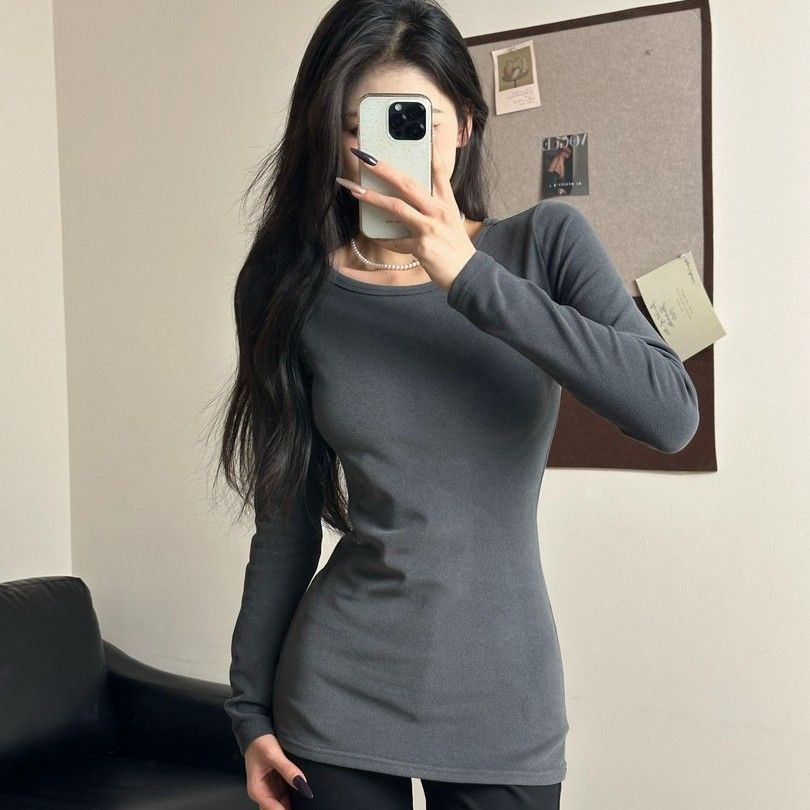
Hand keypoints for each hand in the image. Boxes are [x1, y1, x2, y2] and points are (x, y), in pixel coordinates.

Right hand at [244, 733, 313, 808]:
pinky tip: (301, 796)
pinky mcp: (274, 783)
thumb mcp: (273, 754)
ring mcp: (268, 789)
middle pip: (276, 809)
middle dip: (288, 808)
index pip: (273, 809)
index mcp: (257, 790)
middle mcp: (261, 792)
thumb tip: (302, 784)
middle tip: (305, 805)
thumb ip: (287, 769)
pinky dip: (291, 798)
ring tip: (304, 803)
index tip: (302, 807)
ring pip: (281, 804)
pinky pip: (283, 796)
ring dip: (290, 804)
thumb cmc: (259, 742)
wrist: (255, 732)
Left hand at [336, 137, 476, 290]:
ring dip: (373, 197)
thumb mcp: (450, 223)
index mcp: (447, 203)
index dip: (431, 151)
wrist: (469, 275)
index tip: (422, 133)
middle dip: (384, 169)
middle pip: (408, 183)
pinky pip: (396, 241)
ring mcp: (430, 228)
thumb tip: (405, 202)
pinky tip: (374, 236)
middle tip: (365, 158)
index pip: (439, 171)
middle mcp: (439, 212)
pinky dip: (384, 239)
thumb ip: (433, 209)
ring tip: (354, 190)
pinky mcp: (422, 247)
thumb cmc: (456, 250)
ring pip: (397, 207)